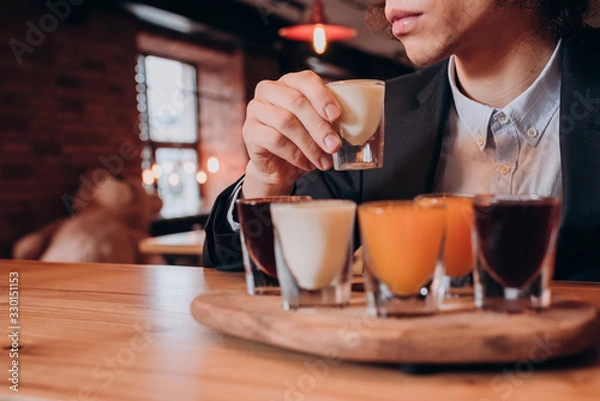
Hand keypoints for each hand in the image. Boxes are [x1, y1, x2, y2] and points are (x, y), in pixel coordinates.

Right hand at [241, 70, 342, 197]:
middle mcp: (269, 90)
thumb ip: (331, 119)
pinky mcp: (249, 131)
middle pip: (296, 102)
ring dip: (309, 144)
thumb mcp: (319, 127)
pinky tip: (307, 164)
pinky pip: (274, 140)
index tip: (337, 115)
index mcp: (289, 82)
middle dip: (319, 126)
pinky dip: (295, 154)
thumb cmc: (302, 142)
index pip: (306, 80)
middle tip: (335, 146)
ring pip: (286, 122)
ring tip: (324, 161)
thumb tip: (361, 123)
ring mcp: (256, 109)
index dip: (322, 96)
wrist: (279, 167)